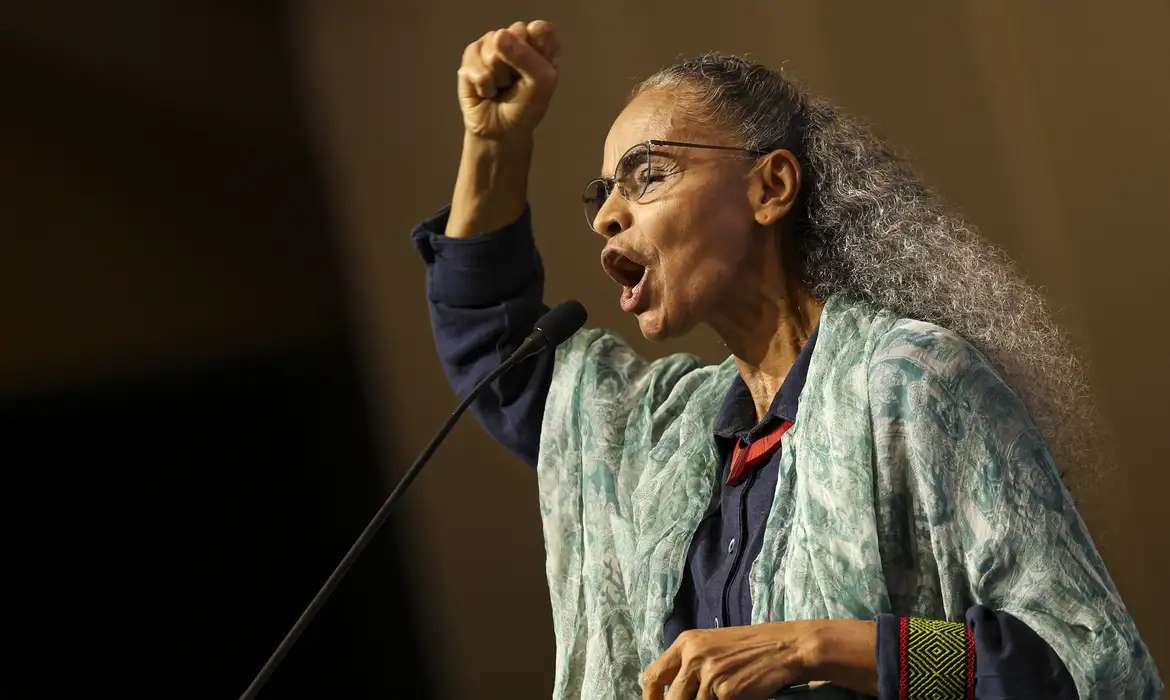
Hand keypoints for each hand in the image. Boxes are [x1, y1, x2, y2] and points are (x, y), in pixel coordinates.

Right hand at [457, 20, 559, 138]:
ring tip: (501, 87)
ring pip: (494, 48)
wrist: (501, 131)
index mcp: (539, 41)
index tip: (536, 74)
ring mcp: (491, 43)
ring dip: (500, 77)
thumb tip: (500, 35)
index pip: (540, 28)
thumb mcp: (541, 83)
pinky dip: (484, 85)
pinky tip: (487, 91)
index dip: (538, 52)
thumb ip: (527, 56)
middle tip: (517, 81)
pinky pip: (476, 64)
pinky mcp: (471, 56)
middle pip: (516, 32)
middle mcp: (515, 37)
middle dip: (518, 65)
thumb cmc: (525, 107)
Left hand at [642, 620, 876, 699]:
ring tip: (725, 694)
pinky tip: (738, 697)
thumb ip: (690, 663)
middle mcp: (693, 657)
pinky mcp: (726, 693)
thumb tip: (670, 691)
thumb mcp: (713, 646)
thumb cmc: (749, 648)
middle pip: (671, 699)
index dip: (650, 698)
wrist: (784, 647)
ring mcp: (709, 675)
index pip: (653, 676)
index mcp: (686, 643)